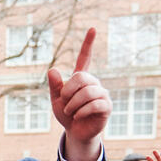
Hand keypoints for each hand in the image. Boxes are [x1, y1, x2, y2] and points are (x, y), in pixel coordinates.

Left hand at [47, 28, 110, 160]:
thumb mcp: (56, 100)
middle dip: (68, 91)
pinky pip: (95, 104)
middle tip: (64, 103)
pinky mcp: (107, 106)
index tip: (93, 28)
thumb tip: (53, 70)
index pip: (85, 58)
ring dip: (74, 104)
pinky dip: (82, 111)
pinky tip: (78, 116)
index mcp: (81, 78)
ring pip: (88, 92)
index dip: (88, 44)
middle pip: (82, 78)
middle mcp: (93, 83)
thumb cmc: (67, 114)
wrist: (75, 132)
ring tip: (71, 112)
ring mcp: (102, 93)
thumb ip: (55, 86)